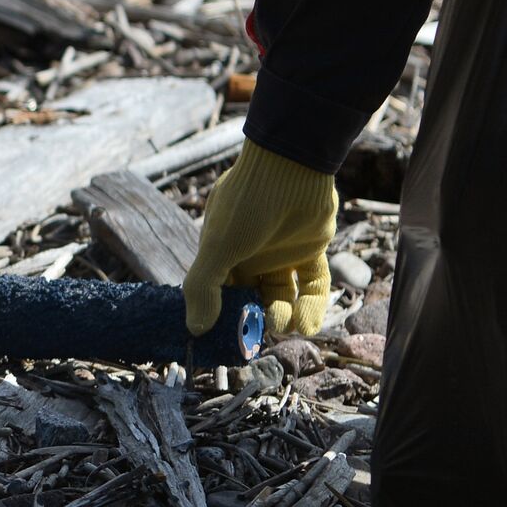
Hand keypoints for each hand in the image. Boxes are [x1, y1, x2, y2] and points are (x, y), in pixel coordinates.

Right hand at [183, 139, 337, 335]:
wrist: (291, 167)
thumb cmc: (246, 205)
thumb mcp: (216, 248)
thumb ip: (202, 289)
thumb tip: (194, 330)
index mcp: (222, 254)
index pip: (220, 294)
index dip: (224, 318)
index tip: (230, 339)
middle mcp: (250, 256)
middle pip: (252, 298)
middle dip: (256, 320)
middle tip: (260, 334)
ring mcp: (281, 254)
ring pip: (282, 295)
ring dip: (284, 316)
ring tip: (284, 325)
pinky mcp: (310, 250)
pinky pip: (312, 284)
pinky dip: (312, 305)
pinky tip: (308, 325)